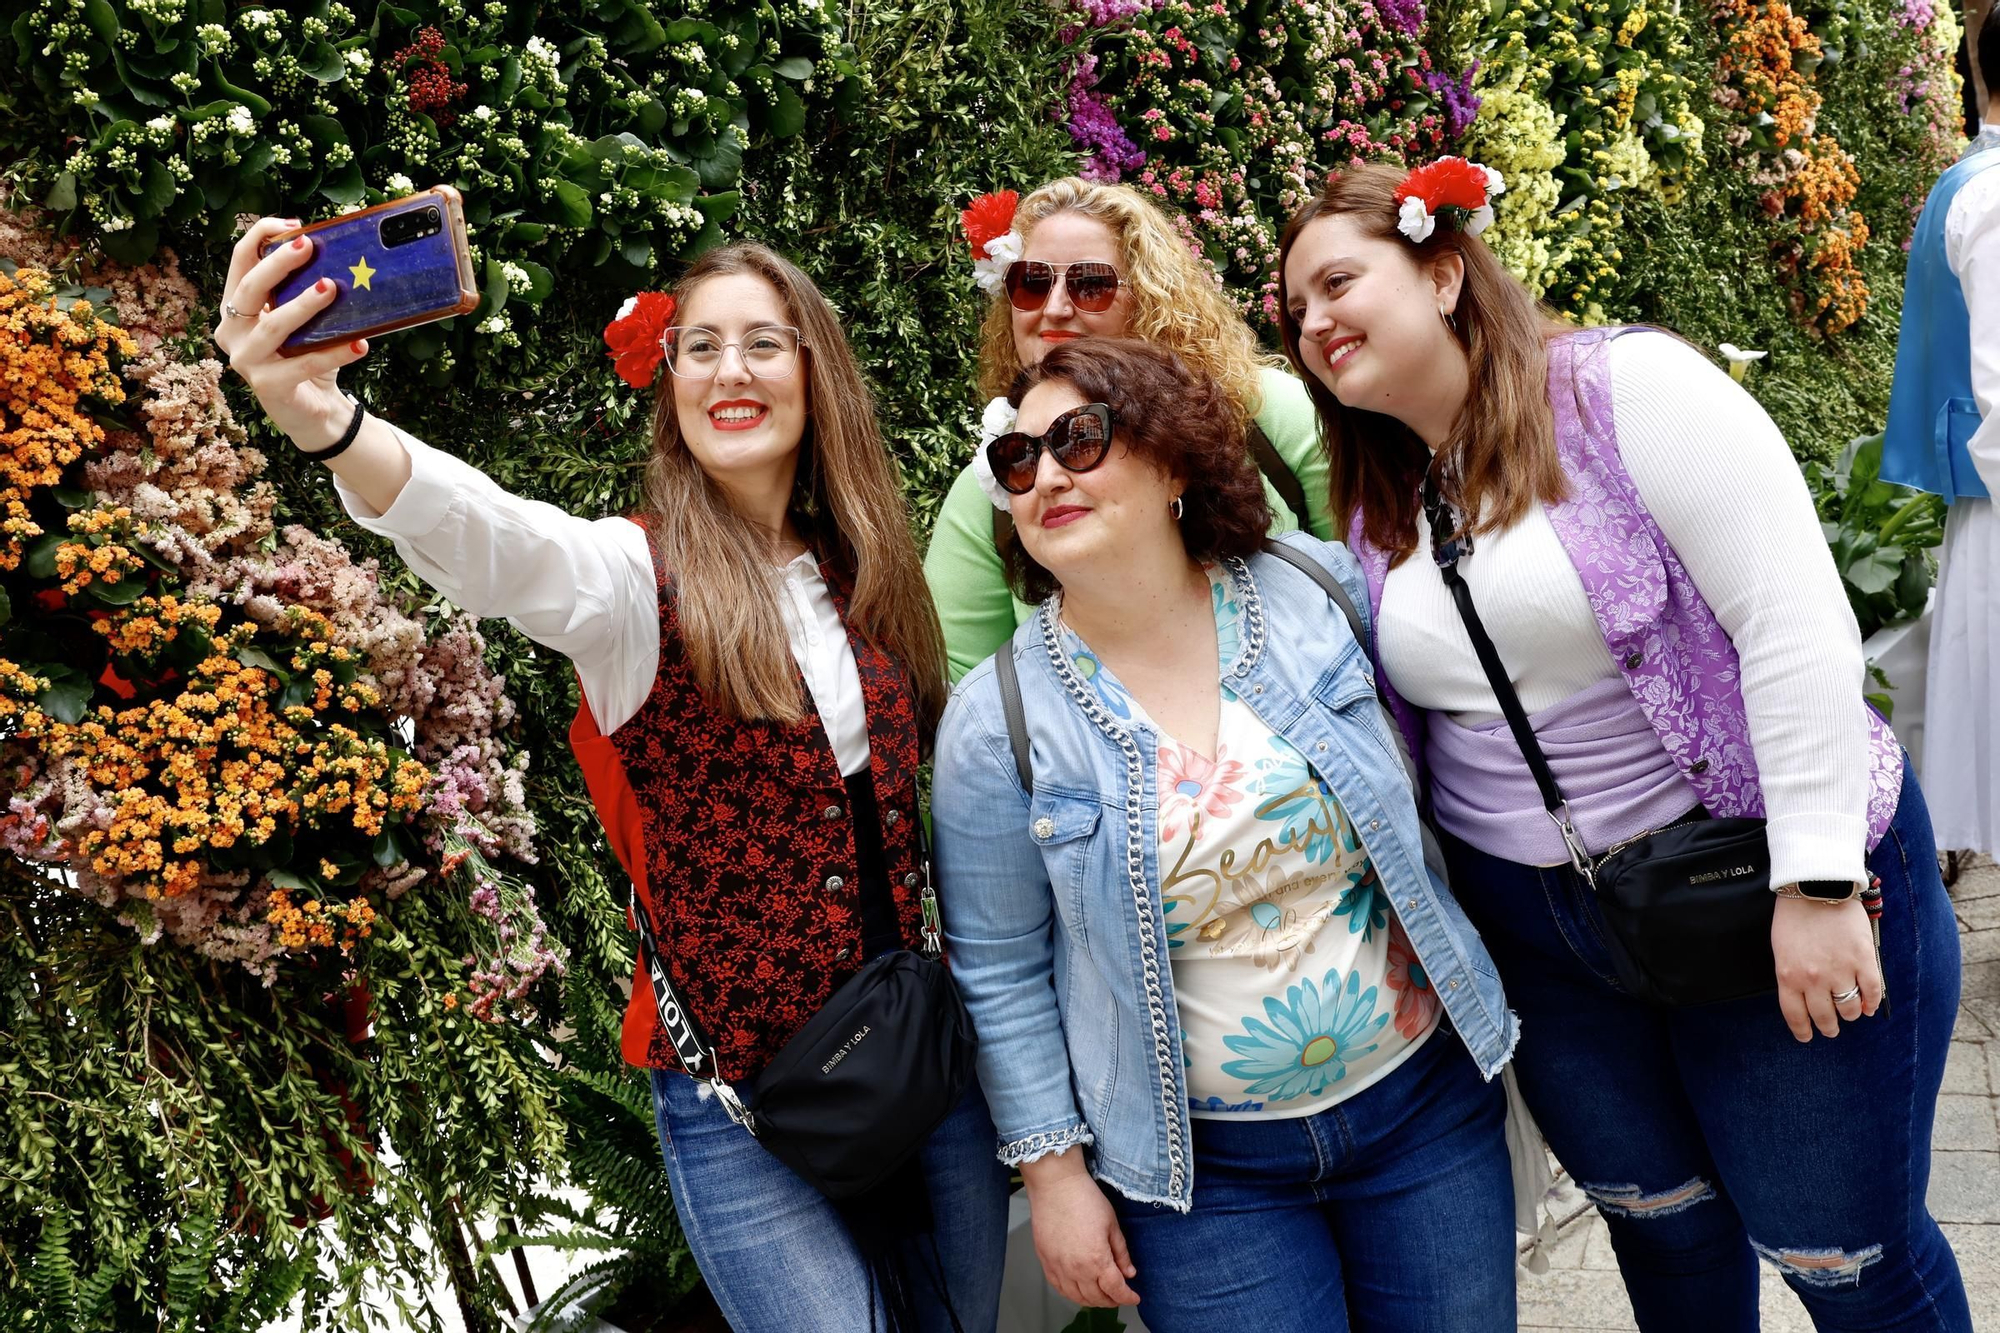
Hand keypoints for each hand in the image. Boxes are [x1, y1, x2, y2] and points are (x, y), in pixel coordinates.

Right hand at [212, 216, 369, 450]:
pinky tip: (359, 344)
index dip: (260, 237)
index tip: (293, 225)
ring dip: (304, 305)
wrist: (312, 411)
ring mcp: (245, 360)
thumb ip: (304, 292)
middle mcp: (231, 331)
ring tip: (332, 289)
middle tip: (308, 245)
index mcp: (235, 307)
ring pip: (273, 325)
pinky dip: (333, 353)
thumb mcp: (302, 322)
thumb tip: (339, 255)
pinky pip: (303, 364)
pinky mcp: (267, 386)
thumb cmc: (304, 358)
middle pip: (249, 289)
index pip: (239, 262)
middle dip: (278, 264)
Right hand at [1020, 1150, 1139, 1308]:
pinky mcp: (1045, 1262)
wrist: (1055, 1185)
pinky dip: (1072, 1294)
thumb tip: (1130, 1273)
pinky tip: (1079, 1290)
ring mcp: (1058, 1267)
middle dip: (1112, 1300)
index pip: (1116, 1290)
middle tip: (1119, 1295)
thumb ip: (1121, 1252)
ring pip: (1077, 1297)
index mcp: (1097, 1260)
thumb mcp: (1112, 1224)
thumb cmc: (1085, 1199)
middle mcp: (1076, 1269)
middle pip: (1097, 1298)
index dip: (1127, 1297)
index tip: (1134, 1297)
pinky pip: (1059, 1288)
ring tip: (1102, 1295)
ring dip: (1092, 1300)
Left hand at [1772, 894, 1881, 1041]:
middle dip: (1829, 1027)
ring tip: (1851, 1013)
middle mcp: (1814, 980)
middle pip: (1825, 1016)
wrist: (1816, 887)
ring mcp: (1840, 971)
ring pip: (1850, 1009)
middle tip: (1832, 1029)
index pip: (1795, 1015)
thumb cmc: (1794, 915)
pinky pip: (1872, 992)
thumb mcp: (1782, 948)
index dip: (1803, 1030)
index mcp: (1788, 976)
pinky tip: (1870, 1006)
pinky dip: (1872, 1003)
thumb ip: (1791, 973)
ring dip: (1851, 1014)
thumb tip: (1802, 994)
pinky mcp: (1863, 961)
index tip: (1807, 1036)